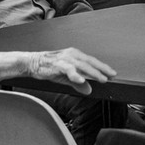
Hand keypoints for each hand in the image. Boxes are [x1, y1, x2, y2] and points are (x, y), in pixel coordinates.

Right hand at [0, 47, 114, 93]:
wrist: (32, 63)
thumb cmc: (49, 67)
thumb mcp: (66, 77)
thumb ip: (78, 83)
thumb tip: (89, 90)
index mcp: (75, 55)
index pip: (92, 61)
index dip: (103, 67)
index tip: (113, 74)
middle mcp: (72, 54)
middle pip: (90, 62)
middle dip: (102, 69)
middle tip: (112, 75)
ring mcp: (65, 58)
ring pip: (82, 65)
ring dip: (93, 72)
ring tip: (101, 79)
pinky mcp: (57, 64)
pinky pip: (68, 69)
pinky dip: (75, 75)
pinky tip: (81, 80)